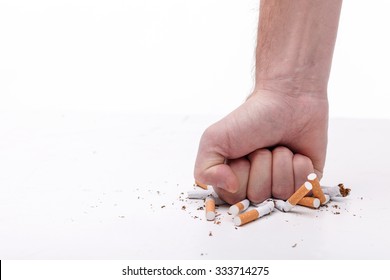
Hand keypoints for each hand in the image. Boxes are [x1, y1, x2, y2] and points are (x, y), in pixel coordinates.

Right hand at [194, 89, 327, 203]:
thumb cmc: (250, 117)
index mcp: (235, 179)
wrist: (288, 99)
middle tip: (263, 146)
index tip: (242, 153)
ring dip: (281, 163)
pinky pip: (304, 188)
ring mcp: (283, 184)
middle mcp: (258, 185)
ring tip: (280, 146)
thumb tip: (230, 188)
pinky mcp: (307, 181)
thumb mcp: (214, 139)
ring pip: (282, 192)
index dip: (240, 174)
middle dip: (261, 165)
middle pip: (259, 196)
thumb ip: (205, 170)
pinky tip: (297, 152)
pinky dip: (301, 166)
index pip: (235, 197)